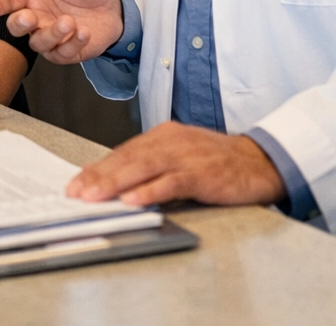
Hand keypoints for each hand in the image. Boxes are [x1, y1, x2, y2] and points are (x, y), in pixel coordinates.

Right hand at [0, 0, 121, 63]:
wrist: (112, 6)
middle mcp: (37, 16)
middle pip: (16, 25)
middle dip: (20, 23)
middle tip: (30, 17)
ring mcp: (49, 36)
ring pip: (39, 42)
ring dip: (52, 34)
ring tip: (70, 22)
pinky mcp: (65, 52)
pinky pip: (62, 54)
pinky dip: (72, 45)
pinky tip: (85, 32)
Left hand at [69, 122, 285, 206]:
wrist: (261, 161)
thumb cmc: (217, 162)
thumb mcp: (180, 157)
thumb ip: (152, 166)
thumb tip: (117, 184)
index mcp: (162, 136)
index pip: (122, 153)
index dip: (96, 169)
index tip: (75, 184)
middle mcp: (170, 142)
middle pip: (127, 159)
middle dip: (98, 177)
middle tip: (76, 193)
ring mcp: (187, 156)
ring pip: (143, 168)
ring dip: (115, 183)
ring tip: (94, 197)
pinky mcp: (203, 173)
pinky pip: (172, 182)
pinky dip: (151, 191)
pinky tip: (133, 200)